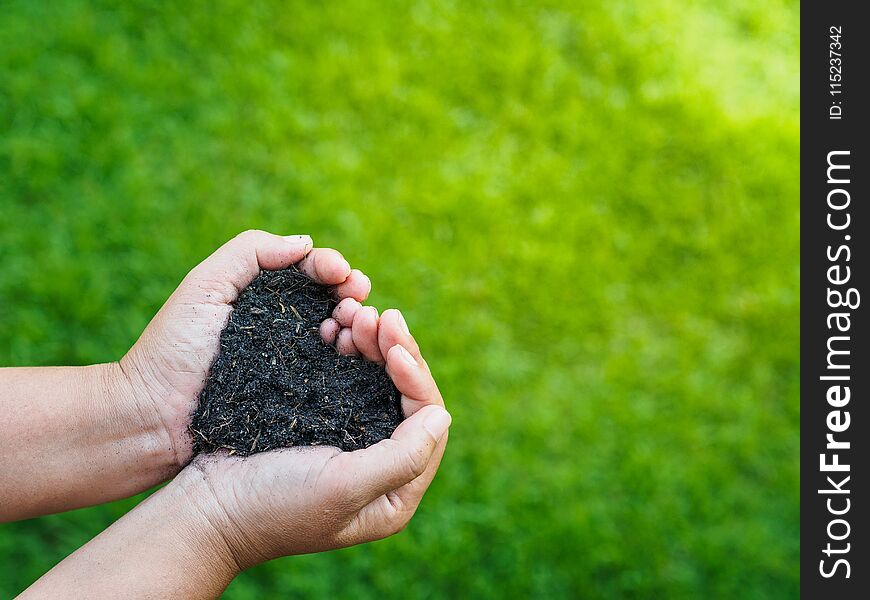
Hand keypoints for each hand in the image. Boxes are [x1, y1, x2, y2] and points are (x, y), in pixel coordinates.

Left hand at [119, 230, 371, 467]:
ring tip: (353, 324)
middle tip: (357, 298)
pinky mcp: (301, 401)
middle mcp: (286, 329)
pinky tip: (351, 351)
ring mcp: (296, 366)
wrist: (154, 417)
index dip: (330, 267)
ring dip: (355, 324)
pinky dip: (351, 360)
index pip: (308, 273)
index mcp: (264, 299)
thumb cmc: (173, 348)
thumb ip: (251, 252)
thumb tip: (306, 243)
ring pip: (341, 337)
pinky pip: (335, 377)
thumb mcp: (206, 285)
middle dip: (351, 293)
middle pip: (332, 302)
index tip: (340, 272)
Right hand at [174, 310, 449, 570]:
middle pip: (406, 397)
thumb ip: (402, 457)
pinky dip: (347, 350)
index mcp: (396, 493)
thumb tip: (441, 416)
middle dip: (396, 352)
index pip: (427, 423)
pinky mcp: (323, 421)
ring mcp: (352, 442)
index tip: (393, 346)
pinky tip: (338, 325)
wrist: (205, 507)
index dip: (416, 379)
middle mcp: (381, 468)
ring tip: (357, 313)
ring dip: (373, 344)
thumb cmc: (272, 505)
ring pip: (380, 382)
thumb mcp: (343, 487)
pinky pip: (348, 377)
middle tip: (378, 314)